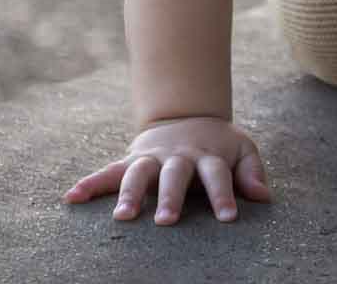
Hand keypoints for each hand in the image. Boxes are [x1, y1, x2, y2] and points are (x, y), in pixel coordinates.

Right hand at [65, 116, 270, 226]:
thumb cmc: (218, 146)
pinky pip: (107, 171)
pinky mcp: (131, 160)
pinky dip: (90, 183)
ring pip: (138, 173)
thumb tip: (263, 196)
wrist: (186, 116)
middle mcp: (178, 156)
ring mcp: (152, 157)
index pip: (218, 175)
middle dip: (170, 197)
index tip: (229, 218)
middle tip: (167, 221)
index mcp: (207, 154)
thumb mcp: (241, 149)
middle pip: (175, 175)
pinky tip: (72, 197)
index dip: (224, 194)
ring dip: (129, 193)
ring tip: (122, 217)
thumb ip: (251, 171)